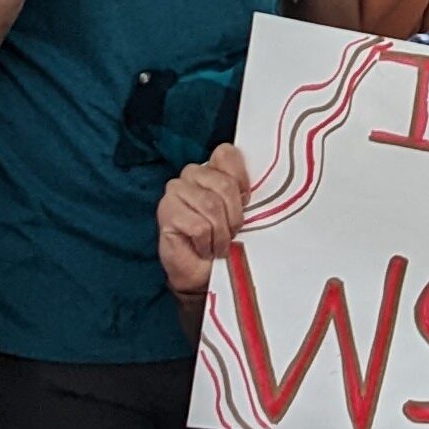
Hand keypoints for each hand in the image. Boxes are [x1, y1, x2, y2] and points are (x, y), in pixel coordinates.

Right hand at [158, 143, 251, 297]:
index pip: (227, 154)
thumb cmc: (223, 242)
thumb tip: (262, 189)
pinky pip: (199, 226)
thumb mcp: (242, 215)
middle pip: (224, 184)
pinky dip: (207, 243)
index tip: (246, 204)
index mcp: (212, 170)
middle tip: (231, 233)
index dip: (241, 181)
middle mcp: (191, 174)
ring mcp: (175, 191)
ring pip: (211, 205)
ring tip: (219, 245)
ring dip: (221, 233)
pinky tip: (203, 249)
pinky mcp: (166, 212)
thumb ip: (246, 195)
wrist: (202, 274)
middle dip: (234, 216)